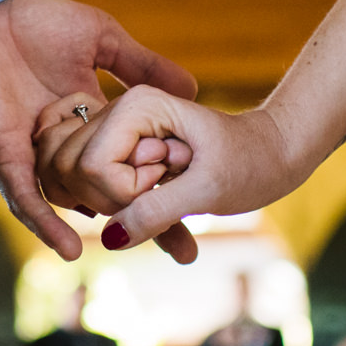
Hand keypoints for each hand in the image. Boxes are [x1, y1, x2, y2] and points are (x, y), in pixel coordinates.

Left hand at [0, 0, 197, 261]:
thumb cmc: (37, 20)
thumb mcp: (102, 39)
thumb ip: (141, 64)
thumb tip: (192, 87)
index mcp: (92, 121)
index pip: (132, 162)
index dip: (165, 190)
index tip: (200, 218)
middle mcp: (67, 146)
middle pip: (110, 195)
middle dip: (146, 224)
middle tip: (184, 251)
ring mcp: (35, 156)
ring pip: (71, 202)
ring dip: (105, 221)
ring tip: (138, 239)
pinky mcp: (5, 156)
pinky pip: (24, 197)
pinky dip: (44, 223)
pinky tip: (69, 247)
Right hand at [36, 85, 304, 263]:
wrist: (272, 153)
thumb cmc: (251, 162)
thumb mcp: (209, 190)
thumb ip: (158, 212)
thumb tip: (110, 240)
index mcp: (137, 104)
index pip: (90, 166)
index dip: (123, 193)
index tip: (167, 181)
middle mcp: (116, 111)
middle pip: (73, 172)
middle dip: (113, 199)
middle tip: (163, 186)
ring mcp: (112, 131)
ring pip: (75, 182)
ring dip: (116, 204)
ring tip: (160, 188)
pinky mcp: (115, 152)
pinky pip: (89, 187)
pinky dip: (116, 206)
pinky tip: (147, 201)